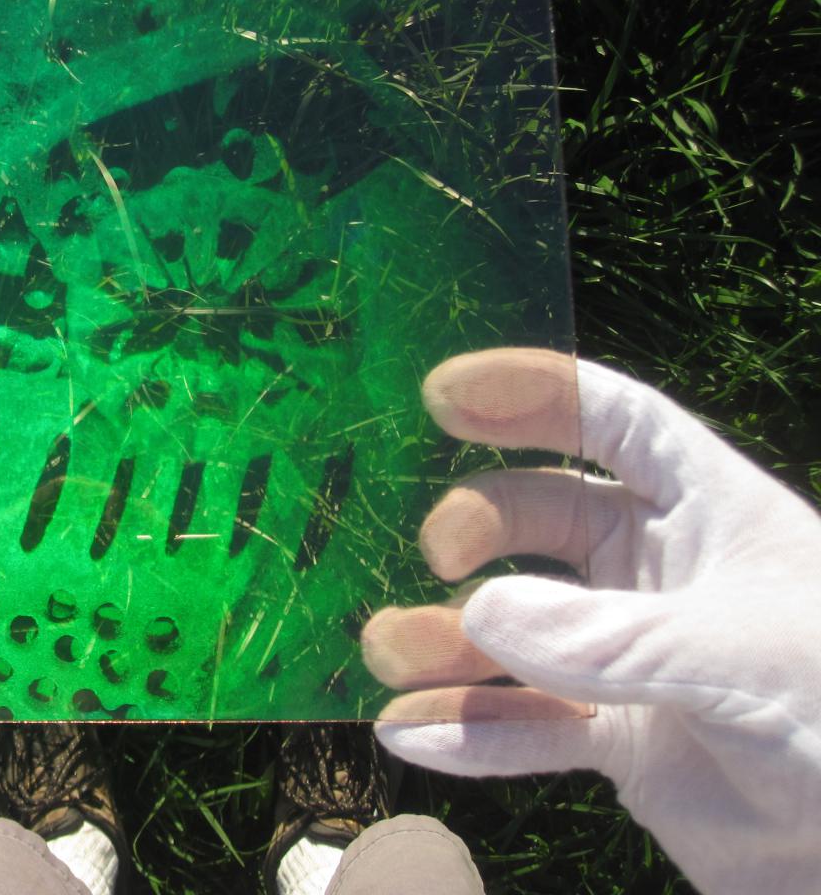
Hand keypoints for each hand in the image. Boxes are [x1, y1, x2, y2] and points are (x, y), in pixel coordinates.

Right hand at [361, 348, 820, 894]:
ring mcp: (631, 658)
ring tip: (388, 655)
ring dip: (448, 640)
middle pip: (540, 515)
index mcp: (710, 512)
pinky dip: (472, 732)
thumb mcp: (745, 658)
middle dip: (477, 524)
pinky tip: (414, 733)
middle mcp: (661, 572)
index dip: (531, 393)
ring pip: (516, 629)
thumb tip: (477, 613)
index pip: (612, 420)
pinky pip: (527, 728)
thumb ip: (613, 638)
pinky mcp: (618, 741)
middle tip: (438, 556)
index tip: (440, 395)